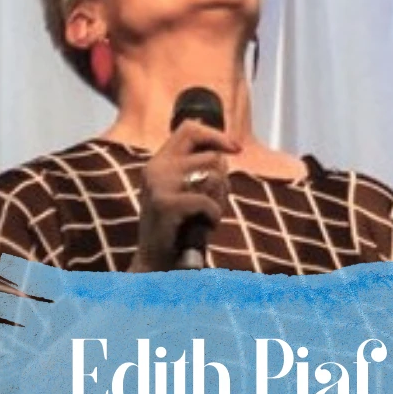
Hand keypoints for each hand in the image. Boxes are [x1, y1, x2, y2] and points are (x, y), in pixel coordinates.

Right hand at [128, 123, 238, 272]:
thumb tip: (227, 150)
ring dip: (219, 199)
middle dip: (223, 181)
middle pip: (211, 156)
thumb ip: (199, 171)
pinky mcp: (165, 203)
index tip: (236, 149)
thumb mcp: (186, 193)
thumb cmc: (178, 230)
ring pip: (213, 176)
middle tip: (213, 203)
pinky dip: (214, 215)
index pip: (189, 129)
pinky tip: (204, 227)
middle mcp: (156, 168)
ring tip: (206, 216)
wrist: (156, 264)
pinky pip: (207, 200)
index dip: (216, 135)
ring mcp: (158, 184)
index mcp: (159, 162)